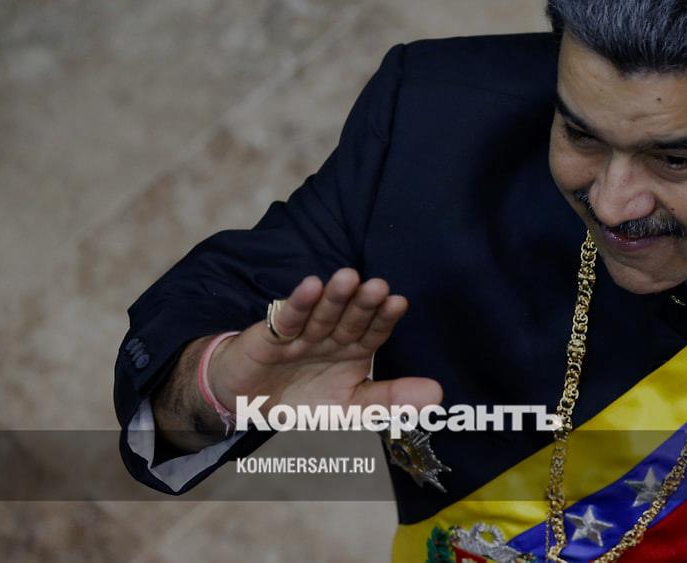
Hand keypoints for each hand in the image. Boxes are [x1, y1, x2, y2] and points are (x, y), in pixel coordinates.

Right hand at [208, 269, 441, 416]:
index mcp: (354, 349)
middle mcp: (332, 336)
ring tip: (348, 278)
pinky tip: (310, 287)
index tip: (399, 302)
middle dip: (363, 303)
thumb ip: (392, 401)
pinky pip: (287, 319)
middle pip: (350, 317)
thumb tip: (438, 394)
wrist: (247, 405)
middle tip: (378, 286)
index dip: (385, 317)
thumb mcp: (351, 409)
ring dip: (334, 297)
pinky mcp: (272, 337)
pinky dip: (297, 304)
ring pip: (322, 313)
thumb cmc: (304, 401)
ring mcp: (303, 333)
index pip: (374, 330)